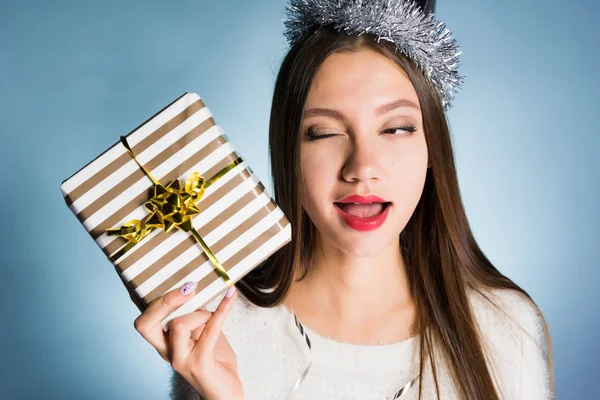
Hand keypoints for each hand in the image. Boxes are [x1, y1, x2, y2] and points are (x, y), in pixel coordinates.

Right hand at [133, 282, 242, 399]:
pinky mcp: (200, 364)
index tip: (171, 282)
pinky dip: (222, 309)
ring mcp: (181, 360)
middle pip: (146, 324)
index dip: (152, 301)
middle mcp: (167, 352)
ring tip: (212, 315)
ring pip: (178, 325)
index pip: (143, 322)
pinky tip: (230, 296)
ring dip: (200, 313)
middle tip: (188, 288)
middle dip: (165, 301)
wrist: (226, 391)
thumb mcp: (201, 333)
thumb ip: (195, 315)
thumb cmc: (215, 360)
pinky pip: (210, 330)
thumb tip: (199, 287)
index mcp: (164, 343)